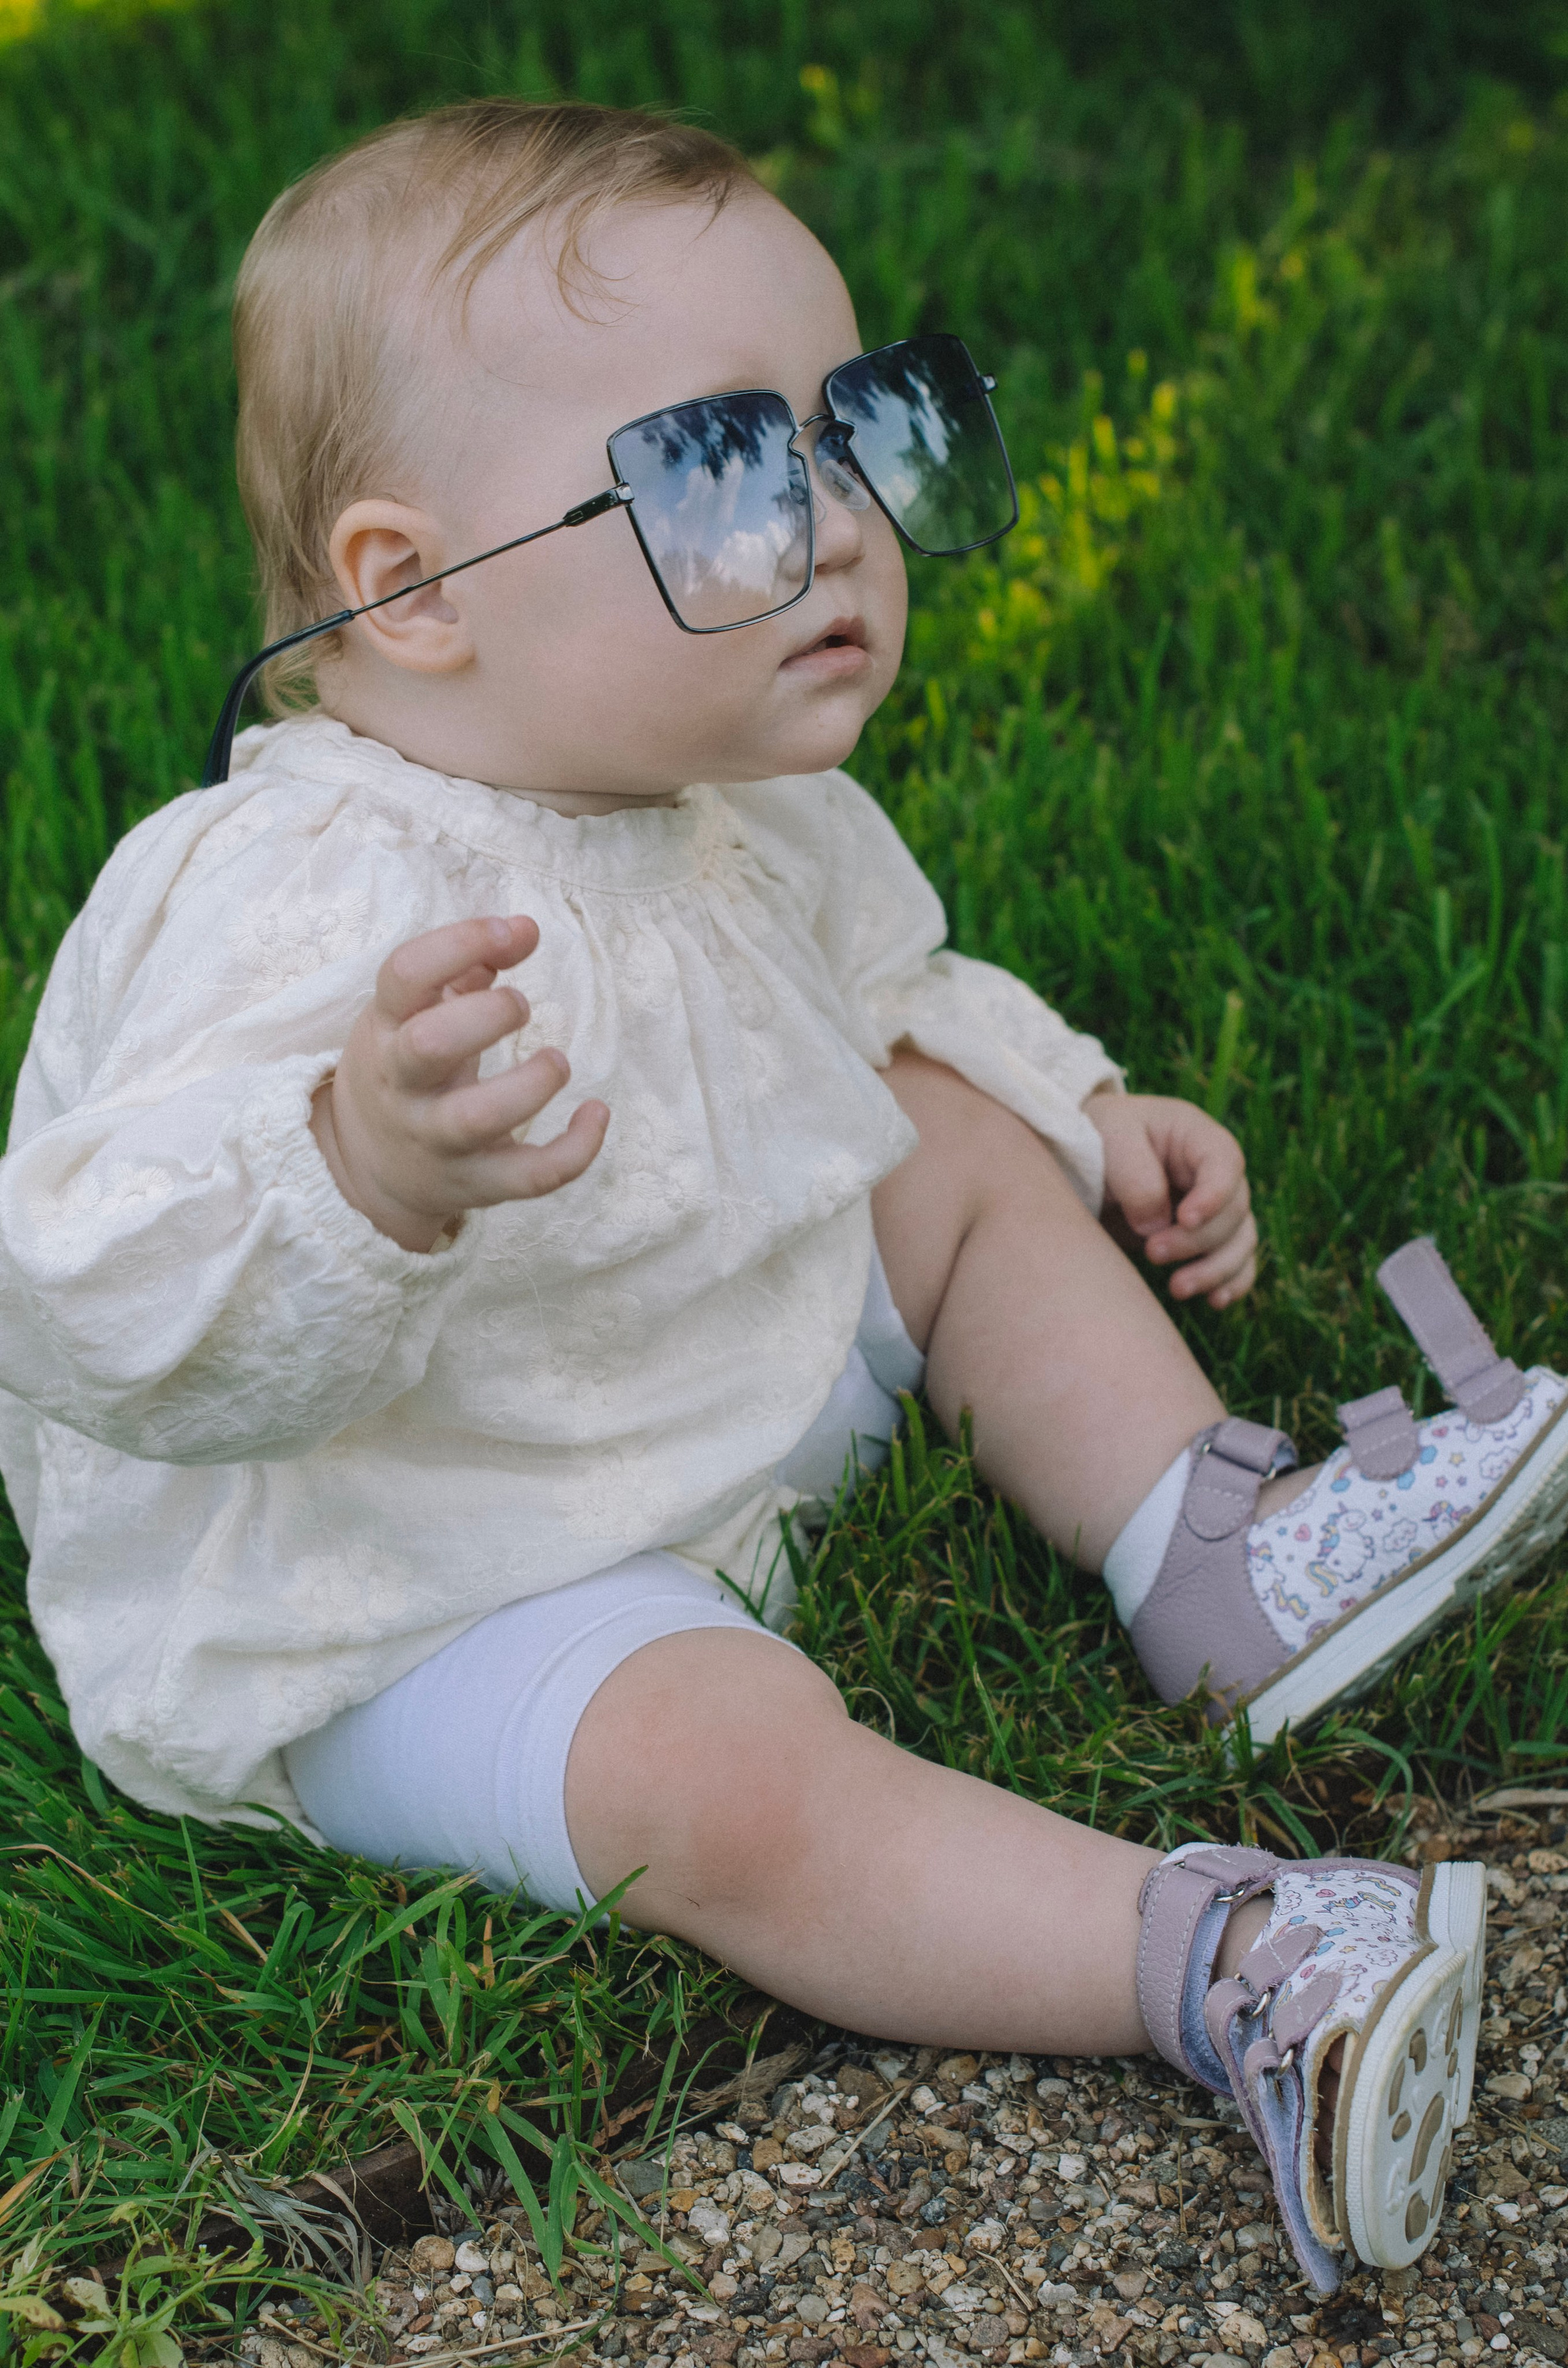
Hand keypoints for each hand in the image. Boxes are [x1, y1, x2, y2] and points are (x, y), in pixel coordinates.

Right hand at [311, 914, 608, 1251]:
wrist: (370, 1168)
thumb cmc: (406, 1069)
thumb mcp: (412, 1013)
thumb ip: (464, 966)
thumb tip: (524, 929)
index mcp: (385, 1029)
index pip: (405, 973)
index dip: (462, 942)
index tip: (514, 931)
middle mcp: (402, 1085)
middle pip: (429, 1044)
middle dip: (488, 1014)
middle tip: (521, 1006)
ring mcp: (436, 1139)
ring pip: (477, 1118)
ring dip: (531, 1083)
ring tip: (556, 1061)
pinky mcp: (476, 1183)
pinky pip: (529, 1177)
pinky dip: (575, 1150)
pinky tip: (596, 1113)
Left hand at [1085, 1091, 1256, 1307]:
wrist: (1079, 1161)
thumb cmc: (1095, 1138)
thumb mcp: (1108, 1140)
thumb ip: (1135, 1178)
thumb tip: (1155, 1226)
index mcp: (1195, 1136)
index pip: (1225, 1163)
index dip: (1213, 1195)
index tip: (1185, 1219)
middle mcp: (1213, 1173)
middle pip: (1234, 1211)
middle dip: (1198, 1240)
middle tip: (1151, 1253)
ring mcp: (1213, 1208)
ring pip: (1240, 1242)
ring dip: (1215, 1271)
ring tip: (1177, 1289)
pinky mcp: (1204, 1239)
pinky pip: (1235, 1263)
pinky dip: (1230, 1283)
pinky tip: (1214, 1301)